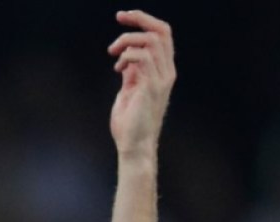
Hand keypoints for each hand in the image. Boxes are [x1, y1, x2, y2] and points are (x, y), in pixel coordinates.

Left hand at [107, 10, 176, 159]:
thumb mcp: (129, 91)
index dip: (145, 21)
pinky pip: (143, 58)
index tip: (124, 17)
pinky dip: (127, 55)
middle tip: (119, 18)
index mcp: (163, 72)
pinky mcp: (152, 87)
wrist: (133, 146)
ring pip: (151, 41)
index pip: (162, 35)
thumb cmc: (129, 124)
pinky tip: (118, 68)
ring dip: (127, 41)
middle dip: (139, 19)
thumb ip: (132, 74)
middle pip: (162, 31)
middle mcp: (166, 73)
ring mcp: (161, 80)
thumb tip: (127, 60)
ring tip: (113, 53)